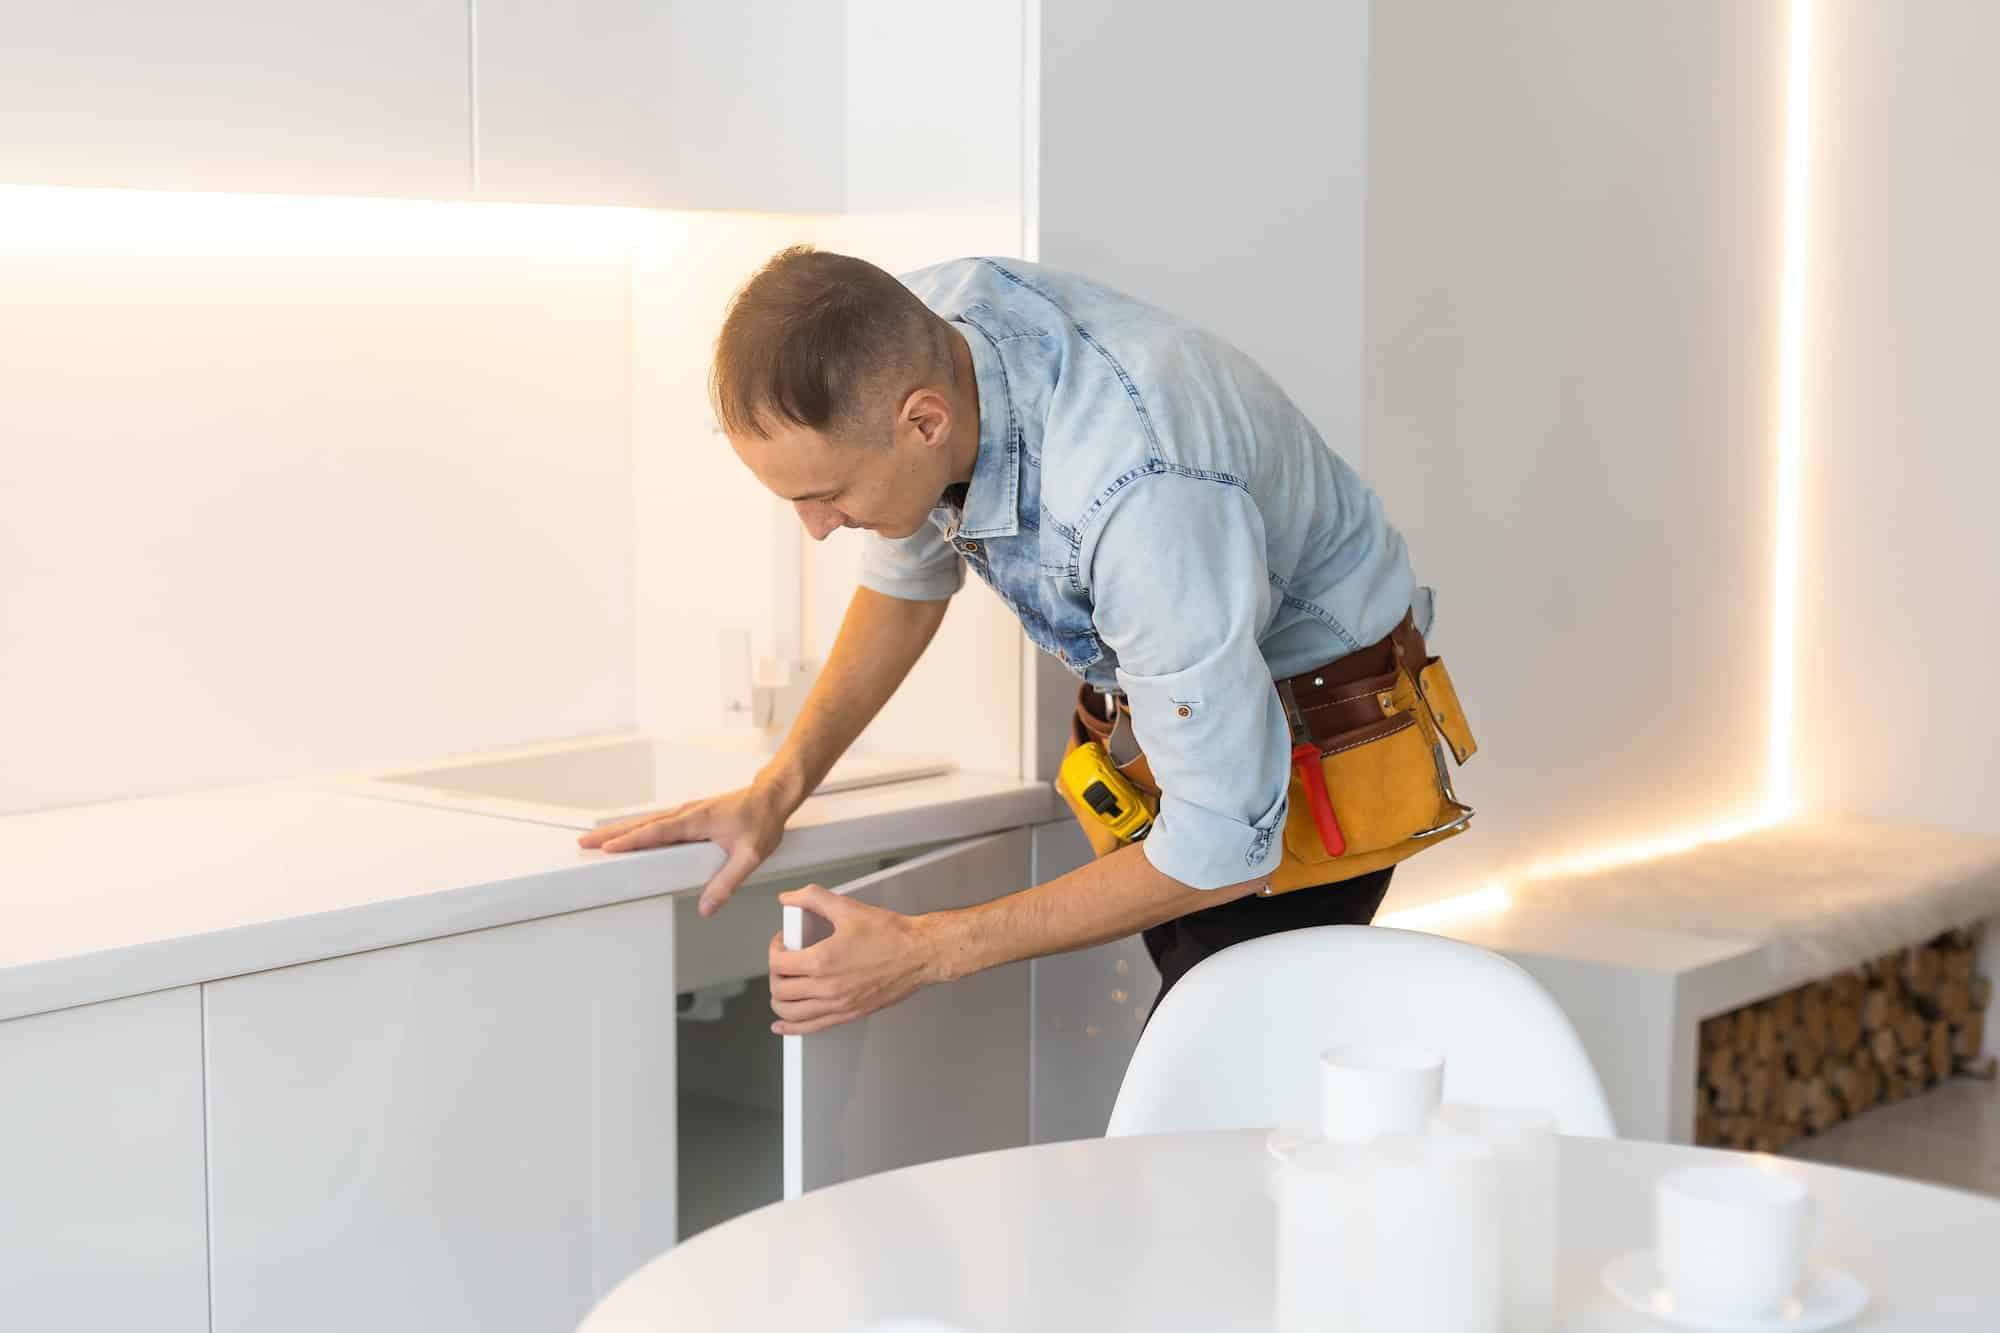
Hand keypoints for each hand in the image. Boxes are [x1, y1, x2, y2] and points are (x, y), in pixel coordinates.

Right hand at [577, 782, 790, 916]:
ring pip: (647, 823)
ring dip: (621, 831)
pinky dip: (638, 829)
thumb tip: (706, 907)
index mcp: (696, 820)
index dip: (631, 841)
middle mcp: (687, 813)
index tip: (608, 848)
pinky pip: (657, 823)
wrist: (772, 796)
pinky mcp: (690, 816)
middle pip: (642, 825)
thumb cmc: (763, 820)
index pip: (656, 832)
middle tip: (585, 843)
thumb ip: (727, 882)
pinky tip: (630, 837)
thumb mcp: (750, 855)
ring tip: (597, 841)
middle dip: (612, 834)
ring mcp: (687, 813)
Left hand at [766, 886, 943, 1034]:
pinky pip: (811, 1028)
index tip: (783, 942)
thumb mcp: (848, 908)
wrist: (919, 954)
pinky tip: (783, 1025)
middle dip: (775, 972)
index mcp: (822, 960)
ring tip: (782, 987)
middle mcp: (826, 988)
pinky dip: (792, 1028)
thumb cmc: (891, 935)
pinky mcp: (848, 1015)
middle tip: (784, 961)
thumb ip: (813, 898)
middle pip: (780, 989)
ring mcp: (837, 1005)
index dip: (774, 948)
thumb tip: (789, 897)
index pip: (778, 963)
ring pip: (790, 1013)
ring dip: (778, 1000)